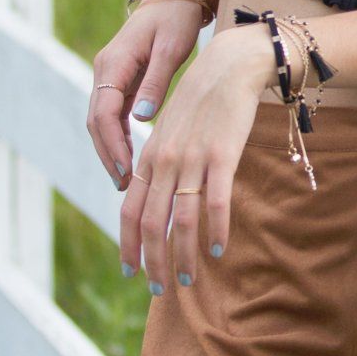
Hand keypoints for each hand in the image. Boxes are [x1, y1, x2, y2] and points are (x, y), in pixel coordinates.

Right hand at [86, 0, 217, 188]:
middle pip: (97, 122)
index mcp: (114, 63)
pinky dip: (119, 137)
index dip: (113, 145)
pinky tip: (131, 158)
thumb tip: (141, 119)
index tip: (127, 171)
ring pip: (102, 120)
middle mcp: (105, 70)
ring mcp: (110, 75)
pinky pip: (113, 114)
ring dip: (111, 150)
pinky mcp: (120, 79)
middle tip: (124, 185)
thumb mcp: (171, 49)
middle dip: (108, 155)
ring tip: (126, 180)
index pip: (104, 113)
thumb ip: (156, 83)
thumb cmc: (177, 20)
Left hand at [119, 23, 271, 283]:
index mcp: (150, 157)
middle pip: (151, 222)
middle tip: (159, 290)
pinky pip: (216, 202)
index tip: (130, 271)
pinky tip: (218, 250)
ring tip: (188, 279)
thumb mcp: (170, 131)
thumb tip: (150, 194)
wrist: (229, 66)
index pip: (129, 210)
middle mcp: (165, 161)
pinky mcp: (222, 156)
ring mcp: (192, 159)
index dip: (128, 244)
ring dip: (183, 255)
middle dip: (153, 262)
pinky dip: (216, 231)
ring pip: (182, 219)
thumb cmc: (201, 101)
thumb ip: (159, 163)